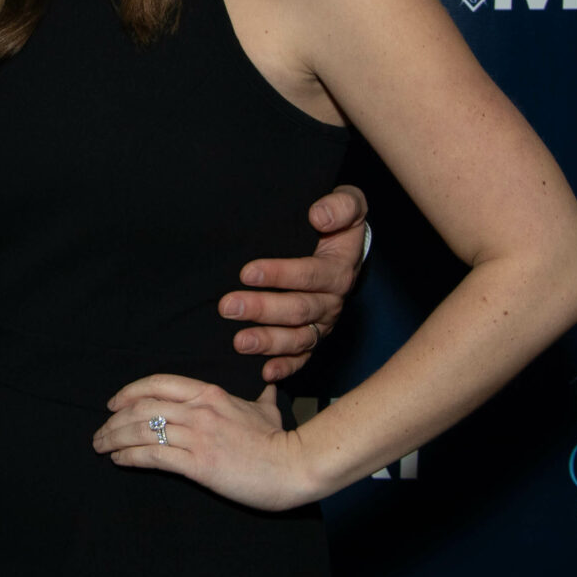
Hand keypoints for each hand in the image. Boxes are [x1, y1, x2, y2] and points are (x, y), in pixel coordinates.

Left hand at [94, 375, 318, 511]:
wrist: (295, 466)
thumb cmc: (281, 441)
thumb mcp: (268, 411)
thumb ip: (262, 397)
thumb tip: (270, 385)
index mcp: (209, 393)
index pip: (157, 384)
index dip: (129, 392)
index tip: (113, 404)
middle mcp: (199, 410)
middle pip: (141, 407)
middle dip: (113, 421)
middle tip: (100, 432)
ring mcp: (197, 436)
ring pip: (141, 429)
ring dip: (114, 439)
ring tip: (101, 447)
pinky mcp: (198, 463)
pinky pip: (153, 454)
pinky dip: (129, 456)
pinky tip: (119, 460)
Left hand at [224, 183, 369, 381]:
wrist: (341, 240)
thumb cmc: (336, 220)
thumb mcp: (348, 203)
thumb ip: (340, 206)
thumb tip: (319, 216)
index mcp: (338, 269)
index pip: (310, 275)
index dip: (279, 274)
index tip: (246, 272)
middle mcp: (331, 301)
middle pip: (298, 310)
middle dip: (262, 309)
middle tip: (228, 306)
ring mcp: (322, 323)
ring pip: (298, 339)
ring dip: (268, 342)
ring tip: (238, 342)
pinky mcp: (312, 338)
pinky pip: (301, 359)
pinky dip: (285, 368)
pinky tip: (264, 373)